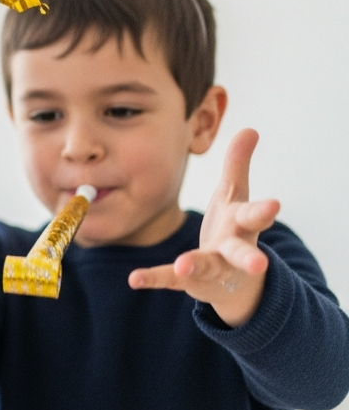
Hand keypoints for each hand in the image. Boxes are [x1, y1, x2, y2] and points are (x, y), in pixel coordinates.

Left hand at [129, 129, 278, 326]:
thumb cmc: (234, 229)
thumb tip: (251, 128)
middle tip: (259, 264)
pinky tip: (134, 279)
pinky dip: (153, 278)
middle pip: (241, 251)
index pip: (254, 216)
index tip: (275, 205)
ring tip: (183, 265)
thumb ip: (238, 164)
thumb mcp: (235, 195)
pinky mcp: (188, 280)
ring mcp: (211, 267)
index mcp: (241, 225)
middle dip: (249, 257)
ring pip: (206, 266)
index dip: (263, 211)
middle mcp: (231, 249)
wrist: (233, 280)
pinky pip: (169, 279)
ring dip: (195, 265)